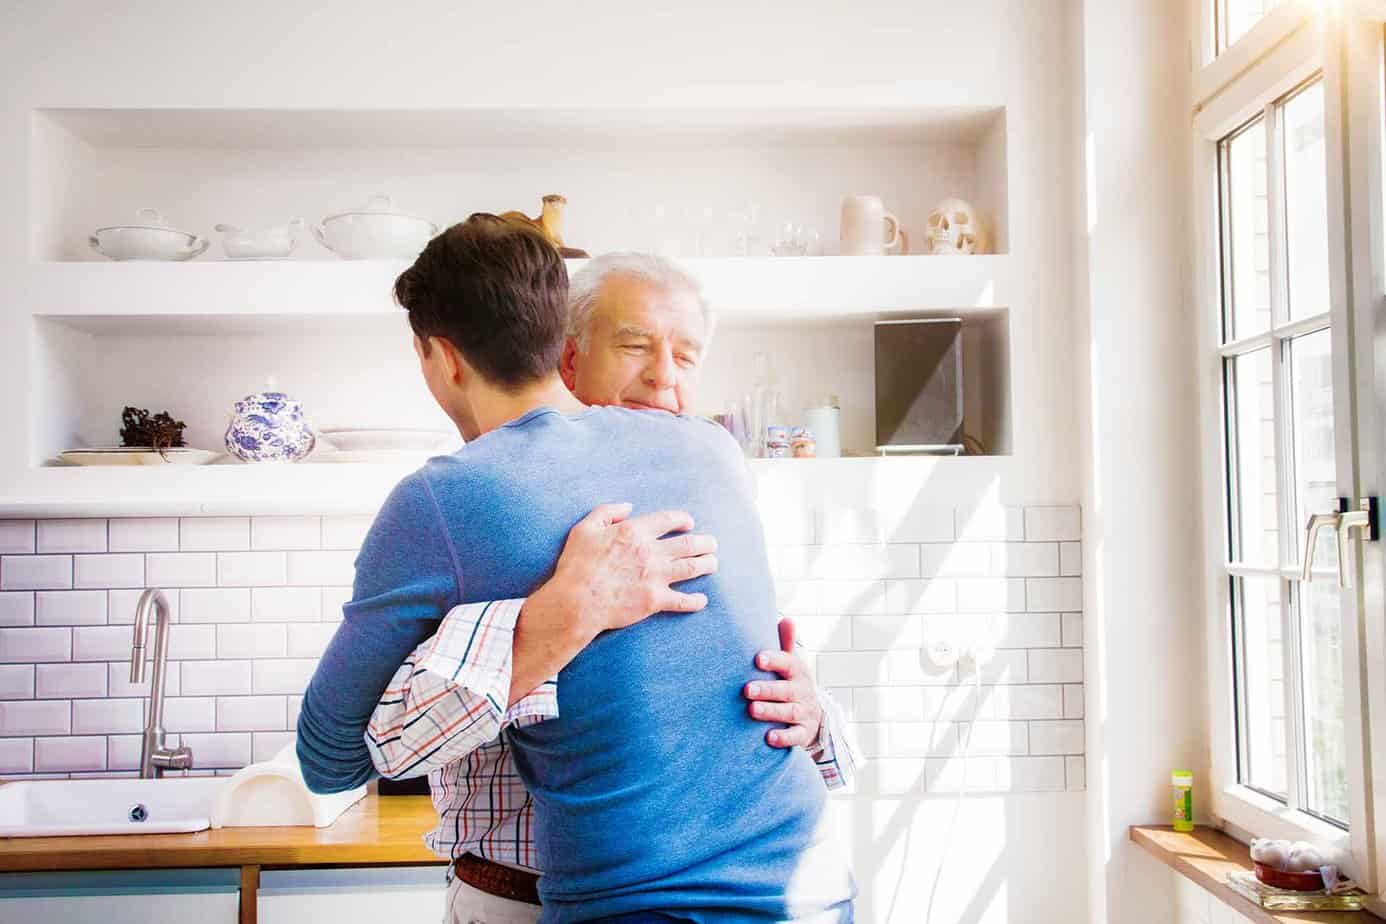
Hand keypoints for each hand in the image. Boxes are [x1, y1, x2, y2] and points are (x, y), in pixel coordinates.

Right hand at [528, 503, 717, 642]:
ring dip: (707, 564)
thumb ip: (607, 512)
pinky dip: (695, 601)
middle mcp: (651, 552)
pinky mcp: (655, 601)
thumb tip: (628, 507)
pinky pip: (683, 601)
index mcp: (635, 532)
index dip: (683, 520)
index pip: (669, 520)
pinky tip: (702, 600)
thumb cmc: (577, 565)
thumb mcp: (585, 529)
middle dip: (705, 542)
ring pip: (692, 568)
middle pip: (689, 544)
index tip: (689, 523)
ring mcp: (656, 577)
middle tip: (712, 544)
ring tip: (713, 563)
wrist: (577, 601)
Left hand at [744, 618, 822, 748]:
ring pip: (790, 712)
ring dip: (772, 711)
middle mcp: (803, 691)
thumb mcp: (791, 664)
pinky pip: (796, 736)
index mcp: (798, 672)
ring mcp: (805, 712)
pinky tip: (769, 737)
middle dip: (768, 689)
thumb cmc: (791, 683)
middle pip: (787, 690)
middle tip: (747, 689)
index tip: (758, 659)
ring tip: (752, 710)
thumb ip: (786, 644)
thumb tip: (787, 619)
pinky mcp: (804, 733)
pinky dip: (784, 737)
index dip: (775, 660)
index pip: (789, 663)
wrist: (812, 715)